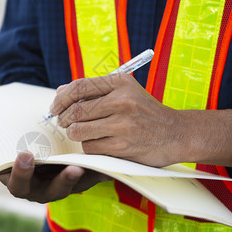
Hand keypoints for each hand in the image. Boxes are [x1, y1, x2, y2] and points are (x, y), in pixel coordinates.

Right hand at [0, 137, 110, 202]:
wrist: (42, 146)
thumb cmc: (17, 148)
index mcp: (20, 180)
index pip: (16, 182)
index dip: (18, 173)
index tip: (19, 157)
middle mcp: (42, 187)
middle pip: (47, 191)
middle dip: (50, 180)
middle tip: (53, 163)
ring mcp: (63, 184)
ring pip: (71, 187)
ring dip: (76, 179)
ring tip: (81, 166)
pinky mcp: (83, 178)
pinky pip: (91, 177)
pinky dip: (96, 171)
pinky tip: (102, 161)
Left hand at [50, 73, 231, 167]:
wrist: (177, 133)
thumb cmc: (145, 112)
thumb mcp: (125, 92)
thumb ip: (94, 91)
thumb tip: (60, 92)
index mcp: (120, 83)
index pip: (79, 86)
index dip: (61, 98)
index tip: (55, 107)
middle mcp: (122, 101)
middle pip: (75, 111)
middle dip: (63, 119)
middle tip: (64, 123)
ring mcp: (123, 125)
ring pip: (79, 131)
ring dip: (75, 134)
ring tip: (83, 133)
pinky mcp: (123, 147)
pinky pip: (90, 147)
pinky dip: (89, 146)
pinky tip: (99, 143)